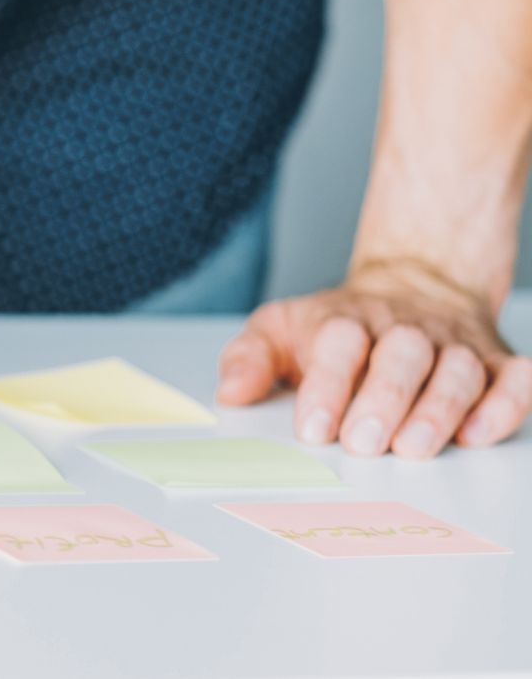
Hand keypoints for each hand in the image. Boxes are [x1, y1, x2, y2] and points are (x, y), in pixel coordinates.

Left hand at [217, 258, 531, 457]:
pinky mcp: (496, 363)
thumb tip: (231, 392)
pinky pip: (514, 380)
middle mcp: (405, 329)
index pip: (340, 342)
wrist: (412, 286)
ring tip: (413, 448)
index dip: (327, 384)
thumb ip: (249, 358)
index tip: (313, 429)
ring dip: (438, 409)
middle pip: (402, 355)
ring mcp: (454, 345)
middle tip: (363, 443)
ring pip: (457, 369)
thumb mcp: (279, 328)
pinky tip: (478, 434)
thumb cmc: (337, 327)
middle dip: (384, 399)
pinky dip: (504, 405)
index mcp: (348, 320)